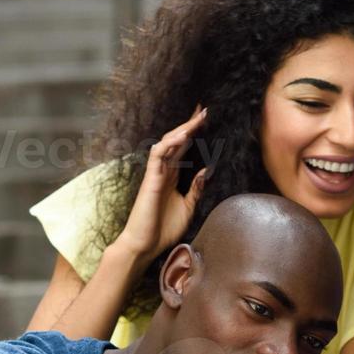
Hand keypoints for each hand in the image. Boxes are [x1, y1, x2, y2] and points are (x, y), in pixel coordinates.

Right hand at [114, 105, 210, 268]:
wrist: (146, 245)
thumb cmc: (164, 228)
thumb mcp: (189, 207)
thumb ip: (196, 188)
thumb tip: (206, 170)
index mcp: (173, 176)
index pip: (184, 149)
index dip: (194, 133)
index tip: (206, 118)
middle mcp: (164, 171)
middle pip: (177, 141)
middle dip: (190, 124)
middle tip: (204, 108)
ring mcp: (156, 173)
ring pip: (168, 143)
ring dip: (183, 129)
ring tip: (198, 116)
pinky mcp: (150, 179)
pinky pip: (158, 155)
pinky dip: (170, 143)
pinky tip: (183, 135)